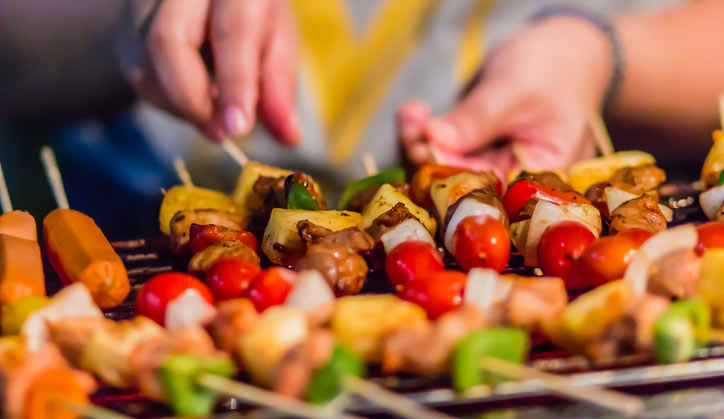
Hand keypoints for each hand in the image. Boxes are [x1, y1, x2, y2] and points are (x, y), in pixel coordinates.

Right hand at [116, 0, 299, 144]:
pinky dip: (166, 100)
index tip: (238, 127)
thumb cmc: (250, 16)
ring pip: (144, 63)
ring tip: (212, 113)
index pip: (232, 30)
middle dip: (193, 99)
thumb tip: (289, 136)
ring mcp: (144, 1)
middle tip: (222, 132)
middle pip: (167, 41)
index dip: (235, 82)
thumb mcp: (277, 43)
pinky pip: (135, 73)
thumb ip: (280, 87)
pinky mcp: (126, 24)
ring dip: (180, 104)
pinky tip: (192, 98)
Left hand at [398, 17, 611, 181]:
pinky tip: (413, 113)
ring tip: (410, 115)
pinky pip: (446, 150)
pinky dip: (426, 132)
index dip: (451, 174)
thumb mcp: (514, 90)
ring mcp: (494, 164)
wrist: (563, 47)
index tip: (422, 148)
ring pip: (448, 167)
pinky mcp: (477, 149)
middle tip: (411, 126)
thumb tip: (432, 141)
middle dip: (430, 156)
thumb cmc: (553, 66)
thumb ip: (477, 120)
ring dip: (421, 142)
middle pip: (464, 183)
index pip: (489, 189)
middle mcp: (516, 179)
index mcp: (541, 176)